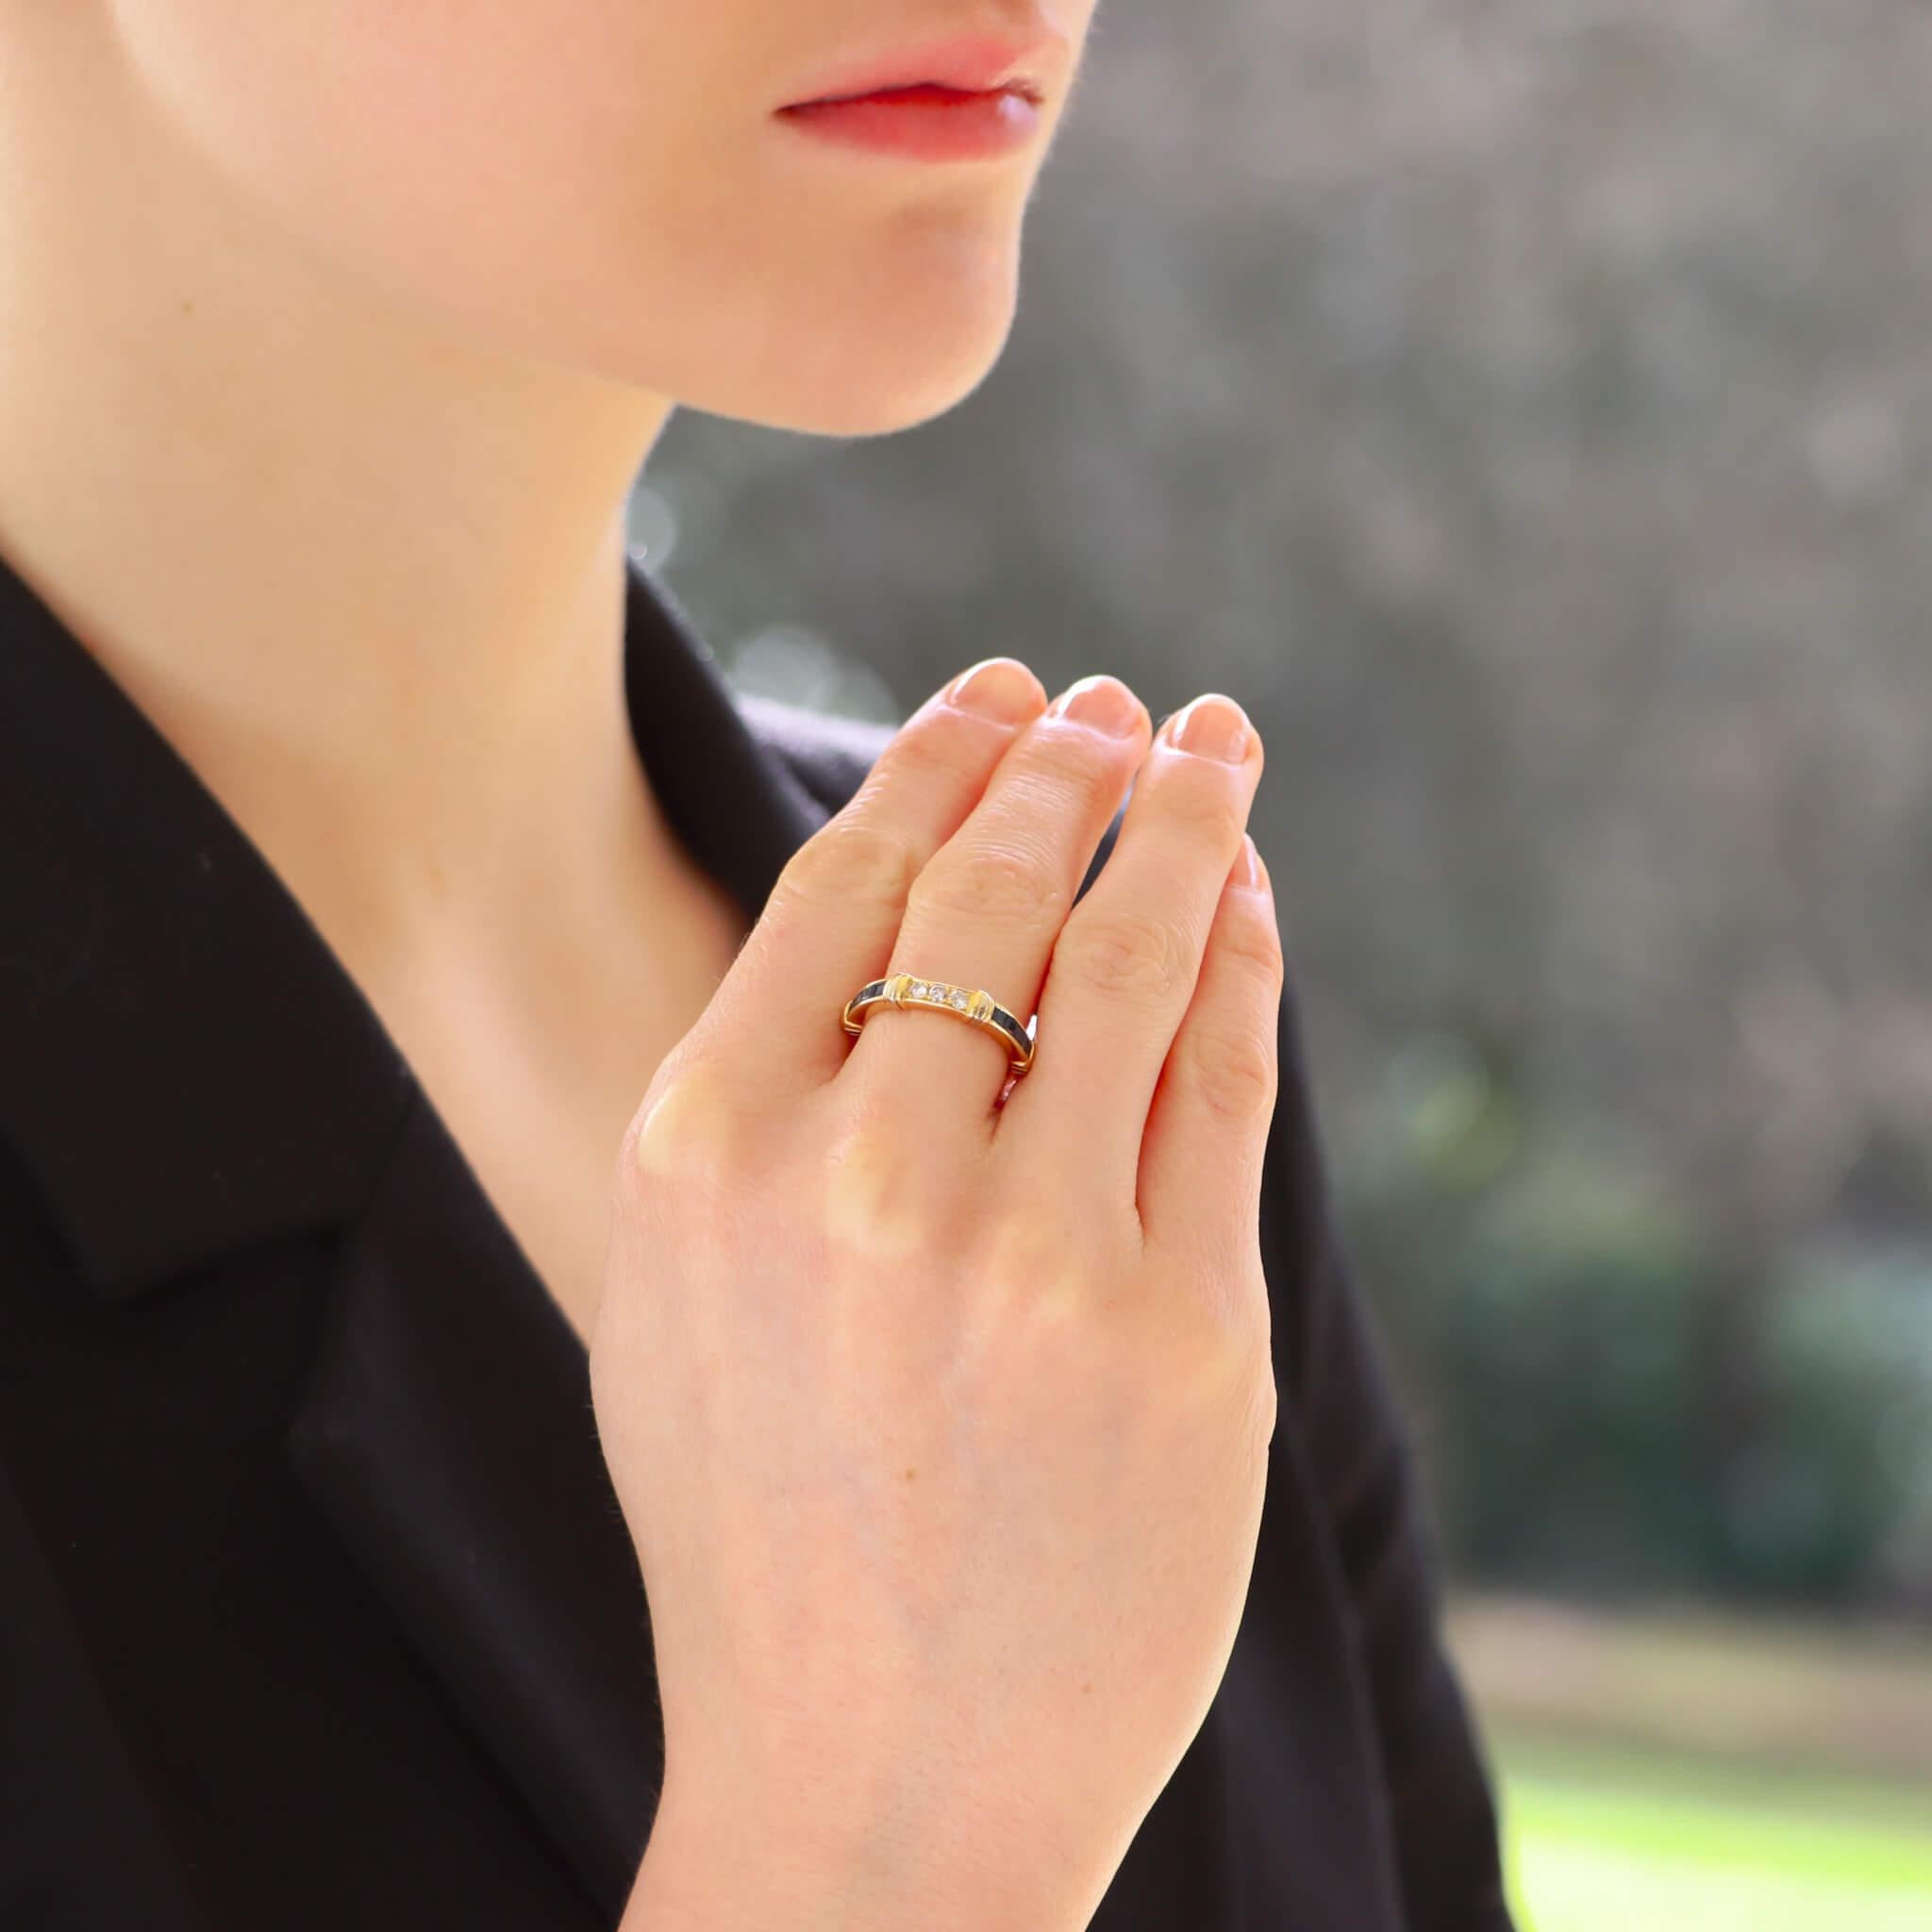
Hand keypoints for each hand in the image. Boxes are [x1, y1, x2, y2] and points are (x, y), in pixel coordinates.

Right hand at [592, 658, 1279, 1931]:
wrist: (870, 1784)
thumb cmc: (760, 1525)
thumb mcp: (679, 1297)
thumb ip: (754, 1101)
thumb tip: (877, 901)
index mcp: (704, 1152)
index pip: (845, 880)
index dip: (939, 756)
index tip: (1002, 691)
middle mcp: (861, 1177)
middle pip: (996, 889)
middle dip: (1069, 763)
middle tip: (1115, 701)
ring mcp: (1031, 1254)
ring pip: (1133, 953)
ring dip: (1183, 817)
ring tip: (1208, 743)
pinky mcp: (1181, 1327)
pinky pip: (1225, 1075)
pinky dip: (1244, 953)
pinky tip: (1248, 891)